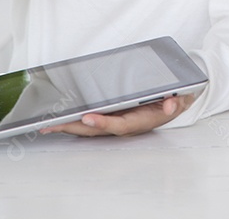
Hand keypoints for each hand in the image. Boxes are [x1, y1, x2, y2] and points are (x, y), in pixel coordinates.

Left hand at [39, 95, 194, 137]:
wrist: (175, 103)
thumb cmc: (173, 101)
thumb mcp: (180, 98)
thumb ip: (176, 101)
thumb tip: (171, 104)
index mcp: (141, 121)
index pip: (119, 124)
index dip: (103, 122)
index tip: (87, 118)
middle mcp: (126, 125)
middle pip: (97, 130)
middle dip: (75, 128)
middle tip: (53, 125)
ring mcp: (117, 123)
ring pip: (90, 129)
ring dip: (69, 127)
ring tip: (48, 125)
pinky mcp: (112, 118)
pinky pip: (91, 123)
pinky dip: (75, 123)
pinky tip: (60, 121)